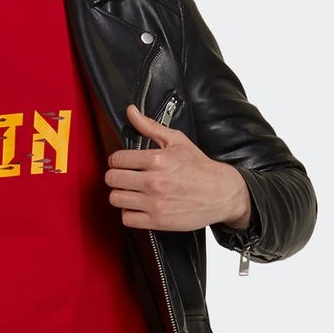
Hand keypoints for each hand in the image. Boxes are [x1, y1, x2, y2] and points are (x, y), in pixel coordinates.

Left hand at [105, 102, 252, 231]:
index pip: (117, 159)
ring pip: (116, 199)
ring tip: (129, 192)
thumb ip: (150, 126)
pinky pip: (127, 218)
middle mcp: (154, 181)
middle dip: (115, 176)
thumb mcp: (177, 141)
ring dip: (120, 195)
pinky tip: (137, 206)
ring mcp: (155, 203)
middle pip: (112, 179)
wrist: (220, 193)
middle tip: (123, 177)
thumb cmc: (199, 167)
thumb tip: (131, 111)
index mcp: (157, 159)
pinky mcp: (158, 221)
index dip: (116, 160)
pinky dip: (128, 213)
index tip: (121, 163)